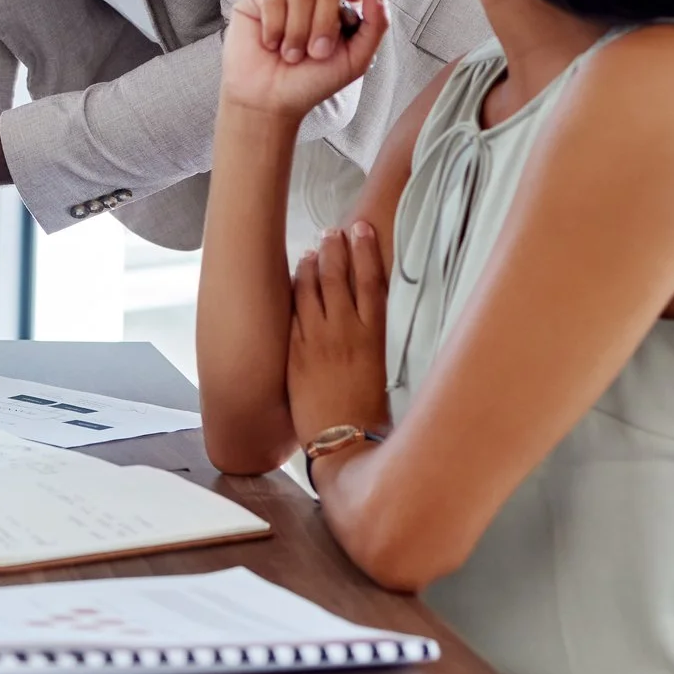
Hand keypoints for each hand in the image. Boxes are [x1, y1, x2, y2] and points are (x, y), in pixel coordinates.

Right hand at [220, 0, 387, 122]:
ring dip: (298, 32)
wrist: (271, 102)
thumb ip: (376, 22)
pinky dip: (274, 26)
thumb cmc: (312, 81)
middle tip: (317, 53)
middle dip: (326, 22)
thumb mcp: (355, 59)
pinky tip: (270, 44)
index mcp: (340, 5)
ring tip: (290, 55)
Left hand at [286, 223, 391, 443]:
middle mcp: (346, 332)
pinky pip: (292, 311)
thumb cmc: (367, 413)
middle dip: (336, 248)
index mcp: (374, 336)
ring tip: (314, 247)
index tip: (364, 230)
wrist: (343, 443)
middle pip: (340, 277)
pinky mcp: (295, 352)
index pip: (372, 281)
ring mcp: (318, 340)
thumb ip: (371, 341)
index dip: (368, 251)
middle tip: (334, 231)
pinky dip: (293, 289)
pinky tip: (294, 276)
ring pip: (313, 289)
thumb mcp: (381, 370)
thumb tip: (365, 321)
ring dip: (313, 264)